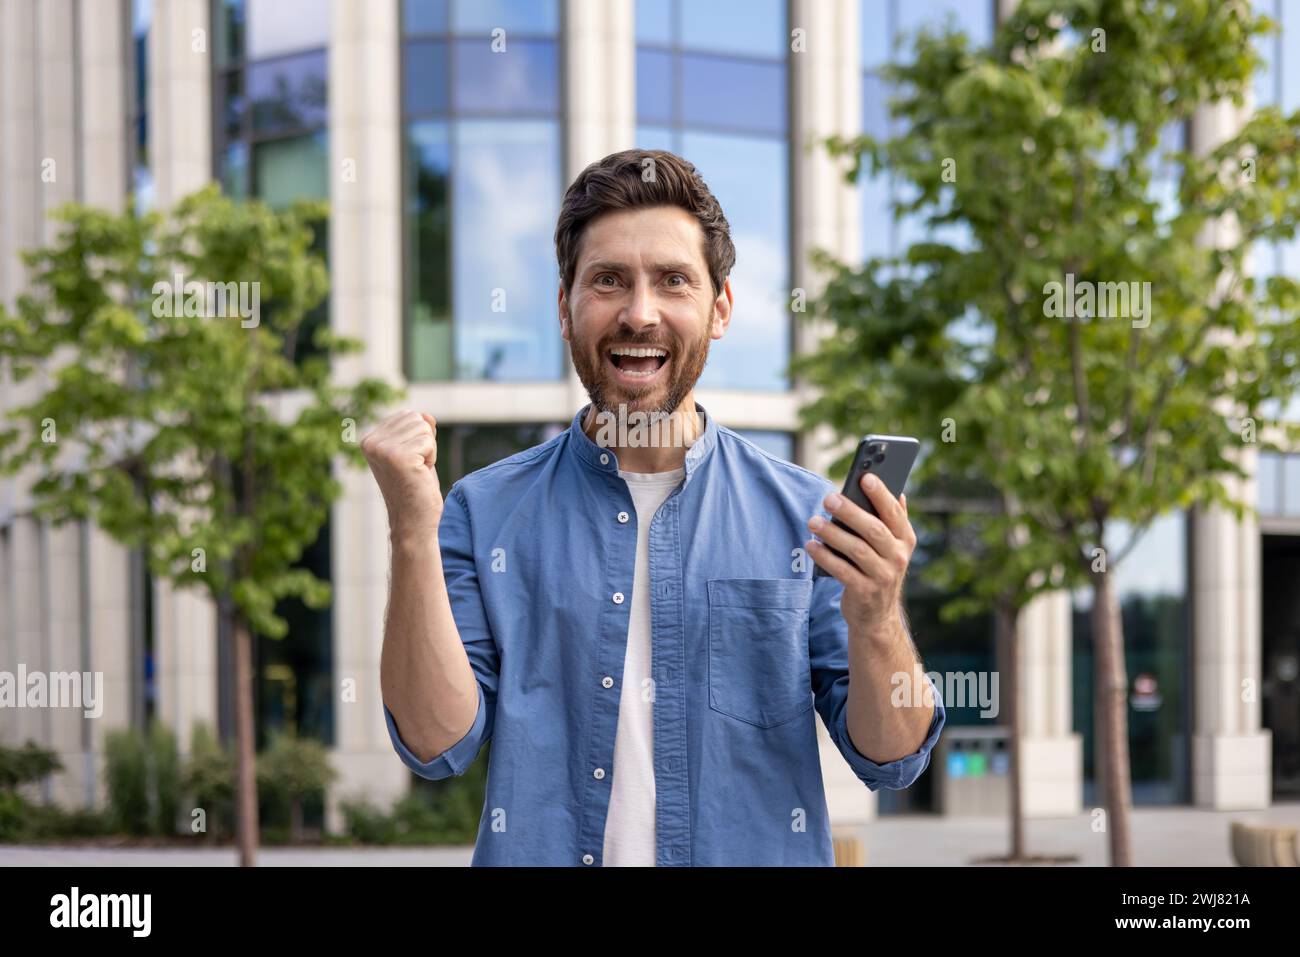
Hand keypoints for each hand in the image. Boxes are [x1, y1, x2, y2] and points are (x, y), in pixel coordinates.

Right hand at [360, 409, 443, 541]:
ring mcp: (382, 449)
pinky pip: (429, 442)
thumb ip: (418, 430)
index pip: (408, 415)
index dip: (419, 438)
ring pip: (424, 429)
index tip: (410, 461)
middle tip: (415, 468)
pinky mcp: (398, 457)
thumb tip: (426, 415)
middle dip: (425, 443)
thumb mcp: (416, 452)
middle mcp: (371, 443)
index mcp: (370, 440)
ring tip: (417, 471)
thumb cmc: (416, 487)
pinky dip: (431, 459)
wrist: (413, 521)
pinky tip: (420, 474)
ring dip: (428, 451)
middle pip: (417, 419)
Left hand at [806, 474, 916, 642]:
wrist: (877, 616)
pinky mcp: (864, 592)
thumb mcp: (891, 547)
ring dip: (832, 533)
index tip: (865, 477)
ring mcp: (883, 577)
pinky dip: (825, 557)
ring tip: (813, 521)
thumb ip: (893, 521)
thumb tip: (897, 491)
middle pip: (873, 530)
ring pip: (856, 549)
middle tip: (828, 498)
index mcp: (906, 540)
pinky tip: (811, 545)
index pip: (894, 513)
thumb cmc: (878, 570)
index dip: (881, 494)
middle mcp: (898, 558)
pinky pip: (842, 570)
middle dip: (850, 512)